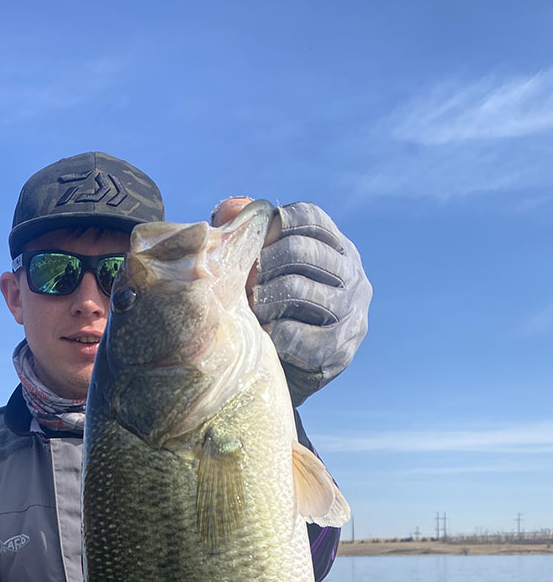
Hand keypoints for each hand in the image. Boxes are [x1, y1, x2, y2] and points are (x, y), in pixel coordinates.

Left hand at [211, 198, 371, 405]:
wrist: (290, 373)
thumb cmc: (273, 310)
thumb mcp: (263, 271)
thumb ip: (248, 237)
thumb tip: (227, 209)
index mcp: (338, 248)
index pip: (311, 218)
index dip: (275, 223)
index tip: (250, 242)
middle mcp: (353, 275)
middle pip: (301, 251)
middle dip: (262, 264)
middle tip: (240, 282)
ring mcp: (351, 313)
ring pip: (297, 290)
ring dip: (262, 299)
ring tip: (246, 310)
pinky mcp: (340, 349)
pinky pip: (298, 335)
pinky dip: (272, 334)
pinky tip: (261, 336)